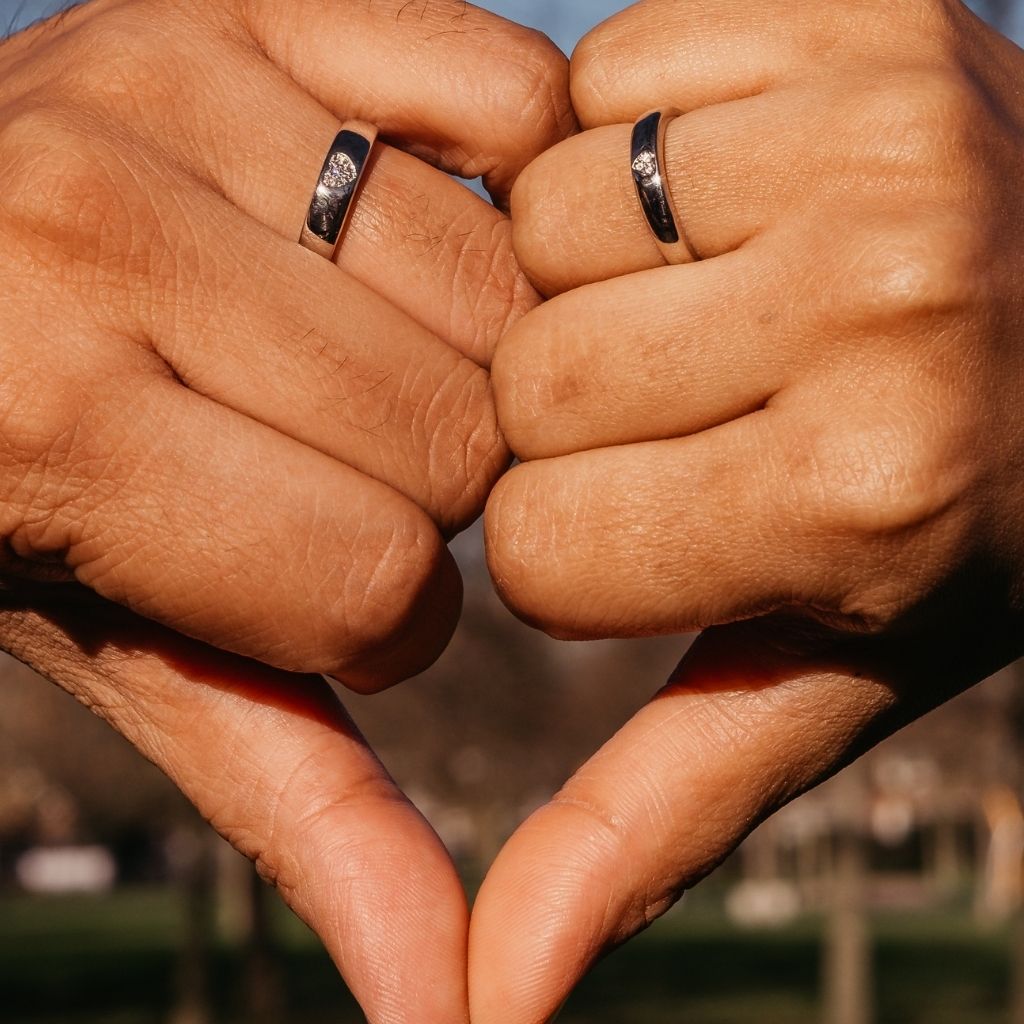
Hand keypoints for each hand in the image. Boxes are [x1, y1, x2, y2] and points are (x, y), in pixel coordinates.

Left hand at [0, 2, 571, 1020]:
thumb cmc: (23, 481)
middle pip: (452, 438)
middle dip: (425, 494)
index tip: (319, 586)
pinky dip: (506, 189)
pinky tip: (437, 240)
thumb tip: (445, 1005)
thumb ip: (304, 806)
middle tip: (352, 465)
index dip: (375, 623)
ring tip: (388, 364)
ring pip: (496, 296)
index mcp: (31, 424)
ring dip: (474, 365)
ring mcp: (173, 75)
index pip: (378, 592)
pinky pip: (505, 100)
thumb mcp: (138, 654)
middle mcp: (88, 224)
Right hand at [476, 1, 1023, 1019]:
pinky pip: (588, 85)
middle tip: (691, 390)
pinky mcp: (840, 4)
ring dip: (585, 283)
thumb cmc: (957, 502)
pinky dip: (614, 148)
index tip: (668, 514)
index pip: (535, 556)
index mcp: (860, 494)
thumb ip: (650, 818)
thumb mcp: (816, 672)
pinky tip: (711, 186)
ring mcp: (872, 130)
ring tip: (702, 288)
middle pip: (526, 387)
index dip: (575, 547)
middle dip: (576, 413)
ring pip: (534, 230)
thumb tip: (492, 994)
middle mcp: (881, 301)